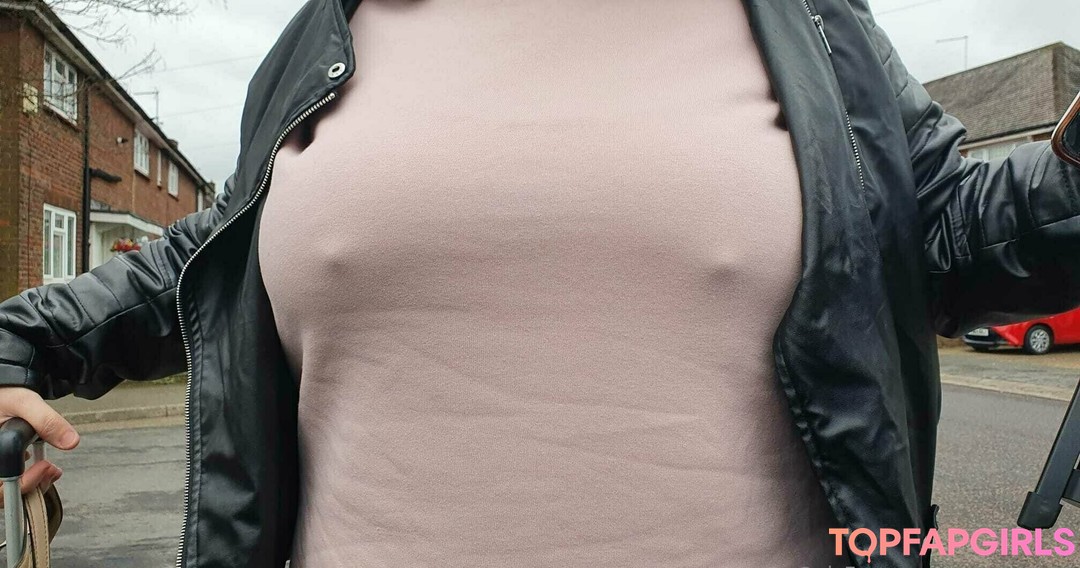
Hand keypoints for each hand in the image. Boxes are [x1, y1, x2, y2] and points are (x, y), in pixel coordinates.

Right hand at [0, 387, 77, 506]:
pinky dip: (28, 479)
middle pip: (2, 494)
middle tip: (52, 470)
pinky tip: (41, 466)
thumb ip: (47, 421)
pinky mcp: (3, 465)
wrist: (1, 393)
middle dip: (32, 486)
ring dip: (32, 484)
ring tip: (50, 469)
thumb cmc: (4, 396)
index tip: (45, 467)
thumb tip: (70, 442)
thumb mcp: (25, 402)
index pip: (0, 487)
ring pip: (7, 491)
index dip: (24, 484)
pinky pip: (11, 482)